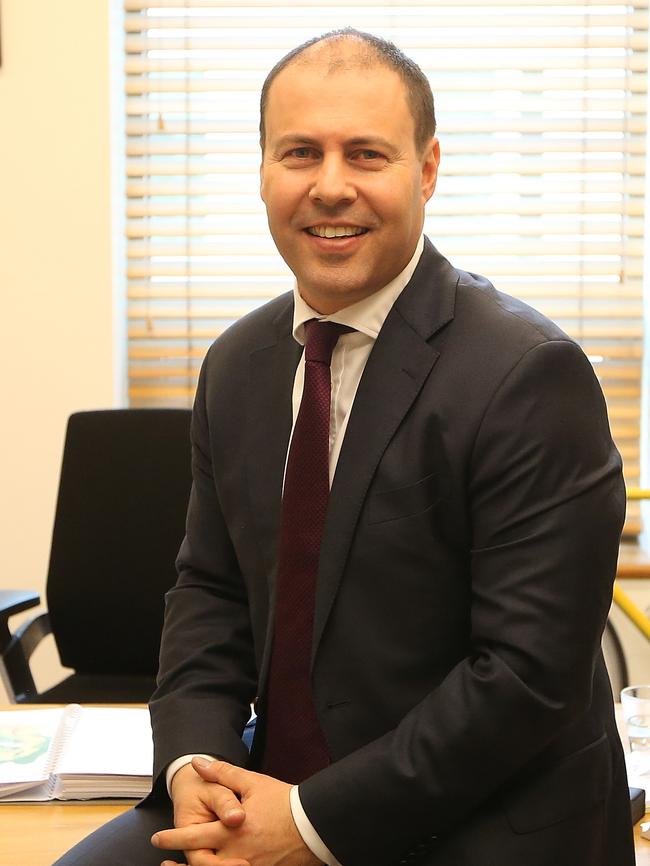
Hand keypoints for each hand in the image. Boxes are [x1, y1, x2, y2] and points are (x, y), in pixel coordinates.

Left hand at [152, 759, 321, 865]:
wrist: (314, 824)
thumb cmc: (283, 802)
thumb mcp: (252, 782)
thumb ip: (222, 773)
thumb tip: (198, 763)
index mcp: (230, 830)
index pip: (192, 837)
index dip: (172, 839)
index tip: (158, 838)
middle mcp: (235, 854)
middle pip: (199, 862)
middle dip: (180, 861)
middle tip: (166, 860)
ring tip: (188, 864)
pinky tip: (218, 865)